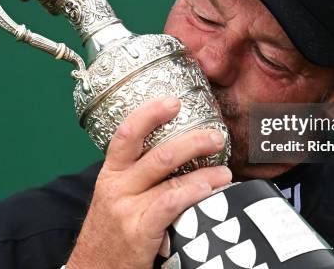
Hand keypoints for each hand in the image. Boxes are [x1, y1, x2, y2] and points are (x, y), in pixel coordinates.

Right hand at [66, 96, 231, 268]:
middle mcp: (117, 186)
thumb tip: (175, 156)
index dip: (150, 114)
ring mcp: (127, 209)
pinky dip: (193, 193)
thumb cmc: (109, 232)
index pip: (127, 134)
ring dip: (203, 171)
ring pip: (169, 177)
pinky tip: (209, 189)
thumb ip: (136, 177)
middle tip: (215, 136)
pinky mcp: (138, 232)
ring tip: (224, 170)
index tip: (173, 101)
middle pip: (158, 153)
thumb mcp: (113, 197)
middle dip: (192, 141)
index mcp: (111, 173)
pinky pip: (170, 205)